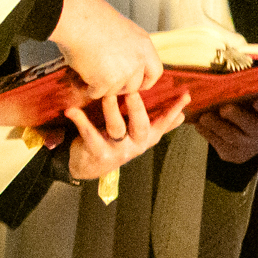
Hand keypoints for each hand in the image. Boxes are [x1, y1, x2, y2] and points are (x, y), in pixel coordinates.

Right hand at [51, 0, 161, 96]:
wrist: (78, 19)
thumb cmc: (92, 19)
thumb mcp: (123, 30)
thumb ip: (130, 49)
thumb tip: (126, 64)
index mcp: (144, 45)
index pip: (155, 72)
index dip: (145, 81)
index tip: (136, 84)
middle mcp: (138, 60)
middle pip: (134, 86)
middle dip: (120, 87)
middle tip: (104, 79)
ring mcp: (124, 72)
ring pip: (113, 91)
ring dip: (101, 85)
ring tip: (88, 68)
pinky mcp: (107, 81)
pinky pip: (97, 93)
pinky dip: (87, 87)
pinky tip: (81, 73)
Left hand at [60, 90, 188, 181]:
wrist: (89, 166)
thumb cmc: (116, 142)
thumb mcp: (139, 135)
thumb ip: (160, 125)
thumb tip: (183, 116)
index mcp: (146, 138)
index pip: (163, 123)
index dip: (173, 111)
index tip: (185, 96)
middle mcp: (135, 145)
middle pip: (141, 127)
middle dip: (138, 109)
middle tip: (134, 91)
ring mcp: (117, 150)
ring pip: (116, 129)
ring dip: (112, 111)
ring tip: (107, 95)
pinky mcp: (98, 152)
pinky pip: (90, 134)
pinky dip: (80, 121)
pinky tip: (72, 111)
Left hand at [195, 96, 257, 163]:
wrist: (250, 133)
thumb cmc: (247, 107)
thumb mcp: (251, 97)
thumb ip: (242, 90)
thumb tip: (220, 79)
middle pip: (250, 126)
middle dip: (236, 117)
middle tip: (224, 108)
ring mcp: (250, 147)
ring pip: (232, 137)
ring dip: (216, 126)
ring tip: (204, 117)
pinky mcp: (235, 155)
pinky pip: (220, 145)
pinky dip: (208, 133)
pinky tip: (200, 124)